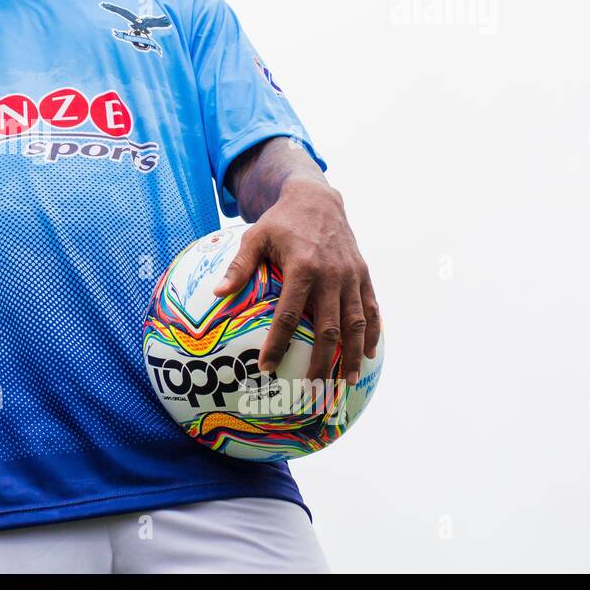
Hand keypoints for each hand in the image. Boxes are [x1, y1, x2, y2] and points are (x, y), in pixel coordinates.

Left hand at [213, 178, 380, 384]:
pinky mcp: (364, 275)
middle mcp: (331, 275)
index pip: (289, 315)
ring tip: (346, 382)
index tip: (267, 368)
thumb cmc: (280, 221)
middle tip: (313, 390)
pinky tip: (367, 354)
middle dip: (323, 362)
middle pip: (328, 328)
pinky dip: (372, 333)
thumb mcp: (254, 237)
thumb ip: (238, 267)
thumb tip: (218, 294)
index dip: (278, 344)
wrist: (318, 199)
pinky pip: (371, 309)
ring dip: (352, 355)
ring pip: (355, 324)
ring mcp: (351, 276)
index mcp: (302, 268)